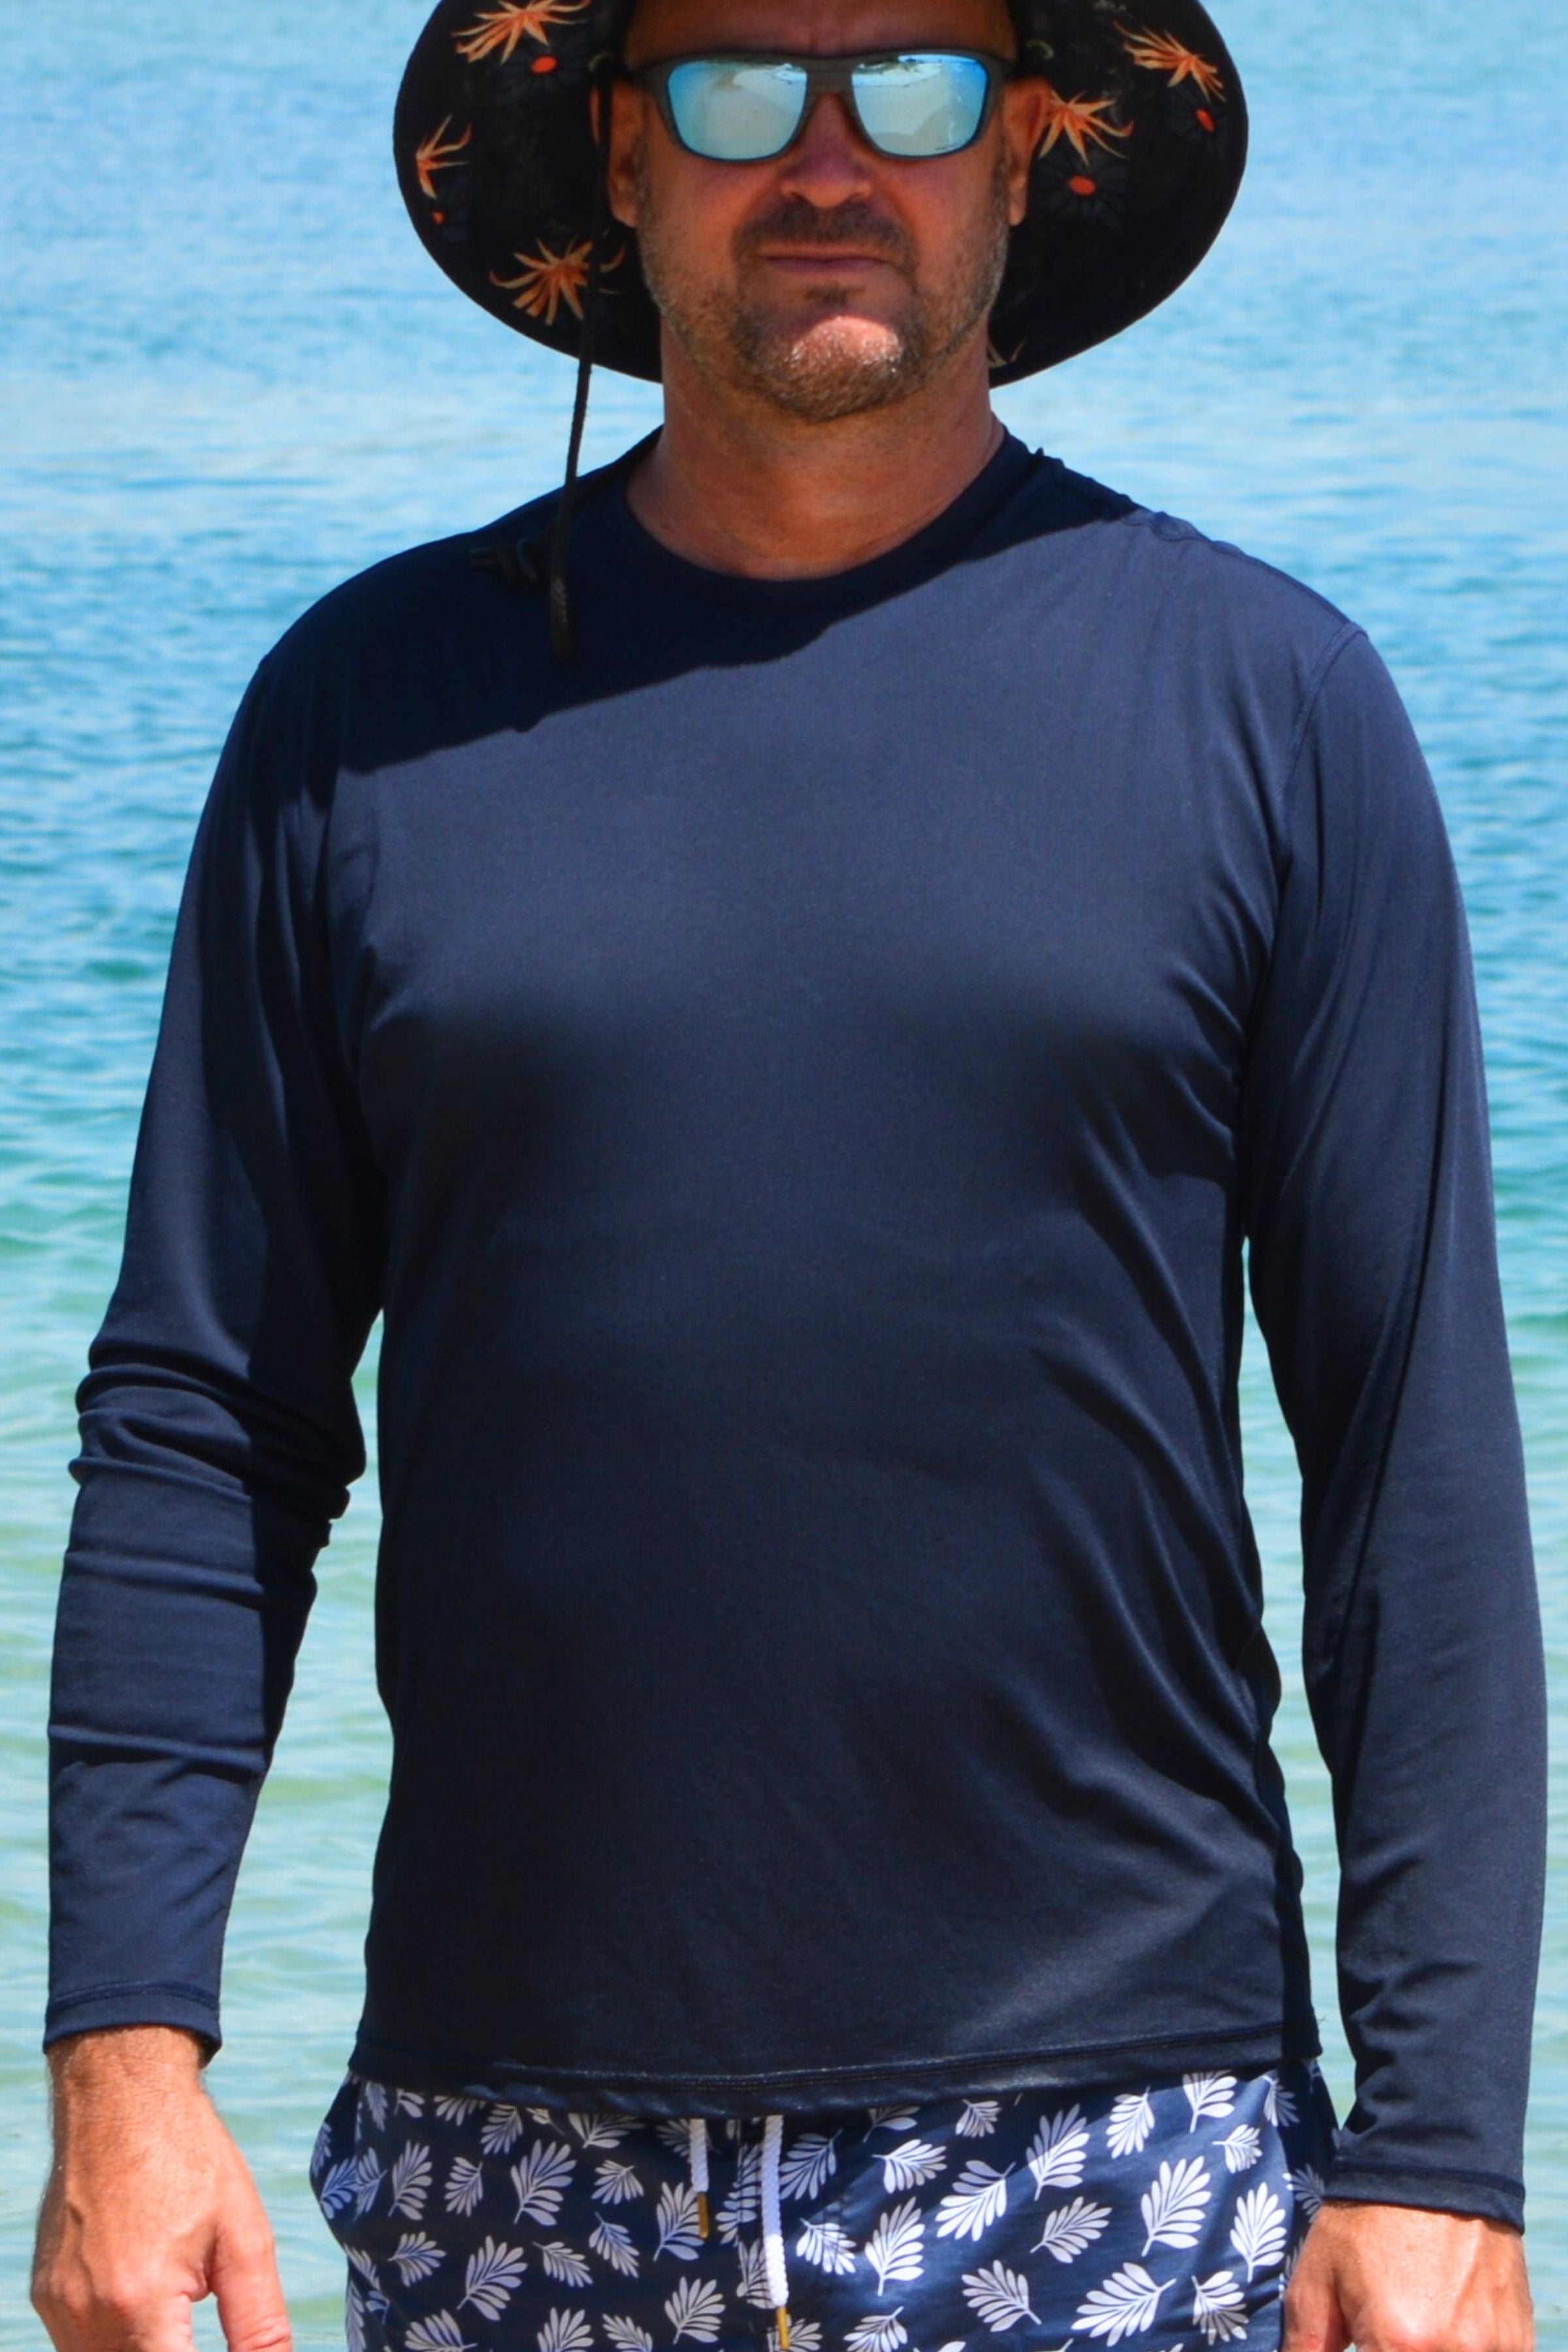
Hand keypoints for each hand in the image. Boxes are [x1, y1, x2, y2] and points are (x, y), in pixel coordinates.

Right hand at [32, 2027, 291, 2351]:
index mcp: (141, 2301)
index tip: (218, 2342)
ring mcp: (60, 2307)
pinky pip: (80, 2345)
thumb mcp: (244, 2237)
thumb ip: (259, 2324)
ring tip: (177, 2305)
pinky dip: (117, 2340)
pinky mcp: (46, 2295)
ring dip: (148, 2349)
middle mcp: (88, 2315)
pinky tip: (147, 2299)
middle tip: (198, 2313)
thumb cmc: (190, 2158)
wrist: (121, 2098)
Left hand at [1284, 2199, 1532, 2351]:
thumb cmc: (1366, 2222)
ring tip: (1416, 2316)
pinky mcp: (1518, 2343)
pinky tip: (1447, 2320)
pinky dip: (1465, 2350)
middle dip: (1393, 2351)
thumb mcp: (1316, 2278)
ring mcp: (1493, 2350)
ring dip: (1430, 2349)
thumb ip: (1305, 2345)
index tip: (1364, 2343)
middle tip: (1387, 2329)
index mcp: (1398, 2345)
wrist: (1435, 2168)